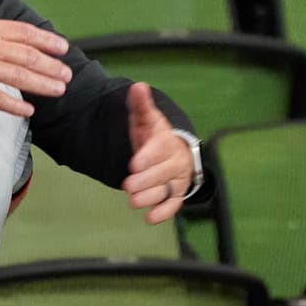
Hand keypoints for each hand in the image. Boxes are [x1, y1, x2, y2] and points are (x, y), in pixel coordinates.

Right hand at [0, 0, 71, 116]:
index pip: (24, 33)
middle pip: (28, 56)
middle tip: (68, 74)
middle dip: (51, 66)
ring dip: (41, 84)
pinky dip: (12, 105)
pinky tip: (28, 111)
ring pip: (18, 76)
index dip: (46, 41)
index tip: (63, 47)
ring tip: (59, 90)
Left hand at [120, 82, 192, 224]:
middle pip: (163, 172)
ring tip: (132, 201)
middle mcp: (176, 160)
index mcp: (167, 140)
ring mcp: (177, 178)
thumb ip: (140, 105)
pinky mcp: (176, 193)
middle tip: (127, 186)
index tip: (133, 164)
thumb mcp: (146, 118)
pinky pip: (173, 204)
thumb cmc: (154, 134)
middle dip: (146, 180)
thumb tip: (138, 86)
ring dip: (150, 197)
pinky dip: (164, 212)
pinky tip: (150, 219)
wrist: (171, 150)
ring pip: (166, 189)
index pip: (160, 148)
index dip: (148, 156)